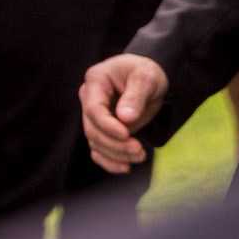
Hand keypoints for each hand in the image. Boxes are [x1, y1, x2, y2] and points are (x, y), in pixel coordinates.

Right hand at [80, 53, 168, 172]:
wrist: (149, 76)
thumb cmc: (146, 71)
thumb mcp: (146, 78)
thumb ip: (135, 97)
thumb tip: (125, 118)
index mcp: (96, 81)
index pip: (93, 109)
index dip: (107, 126)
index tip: (126, 134)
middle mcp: (89, 98)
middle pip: (93, 129)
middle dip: (115, 144)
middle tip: (139, 150)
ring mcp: (94, 115)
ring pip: (95, 142)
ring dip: (116, 154)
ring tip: (140, 155)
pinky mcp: (101, 128)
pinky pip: (98, 149)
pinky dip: (109, 161)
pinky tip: (125, 167)